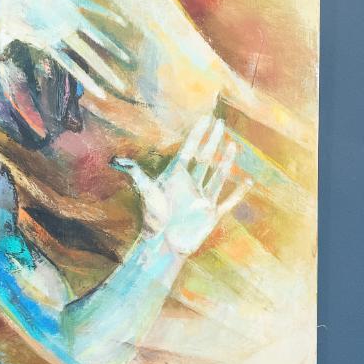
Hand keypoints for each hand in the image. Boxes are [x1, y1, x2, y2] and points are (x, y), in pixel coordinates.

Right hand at [0, 0, 138, 101]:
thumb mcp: (0, 28)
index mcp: (49, 42)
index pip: (72, 68)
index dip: (88, 82)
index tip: (102, 97)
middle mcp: (62, 32)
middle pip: (89, 58)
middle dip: (106, 74)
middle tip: (122, 89)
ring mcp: (68, 16)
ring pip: (95, 37)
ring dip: (111, 48)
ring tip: (128, 61)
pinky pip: (93, 9)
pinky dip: (106, 16)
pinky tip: (123, 24)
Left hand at [111, 114, 249, 257]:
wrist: (164, 244)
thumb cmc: (154, 219)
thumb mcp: (147, 191)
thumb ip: (136, 173)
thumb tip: (116, 160)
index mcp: (177, 176)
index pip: (190, 150)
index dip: (198, 133)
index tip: (206, 119)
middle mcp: (190, 185)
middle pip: (205, 158)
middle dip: (212, 141)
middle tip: (220, 124)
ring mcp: (202, 199)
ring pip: (217, 175)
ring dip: (226, 161)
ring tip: (232, 145)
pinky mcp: (211, 214)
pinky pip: (229, 201)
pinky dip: (238, 192)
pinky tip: (247, 182)